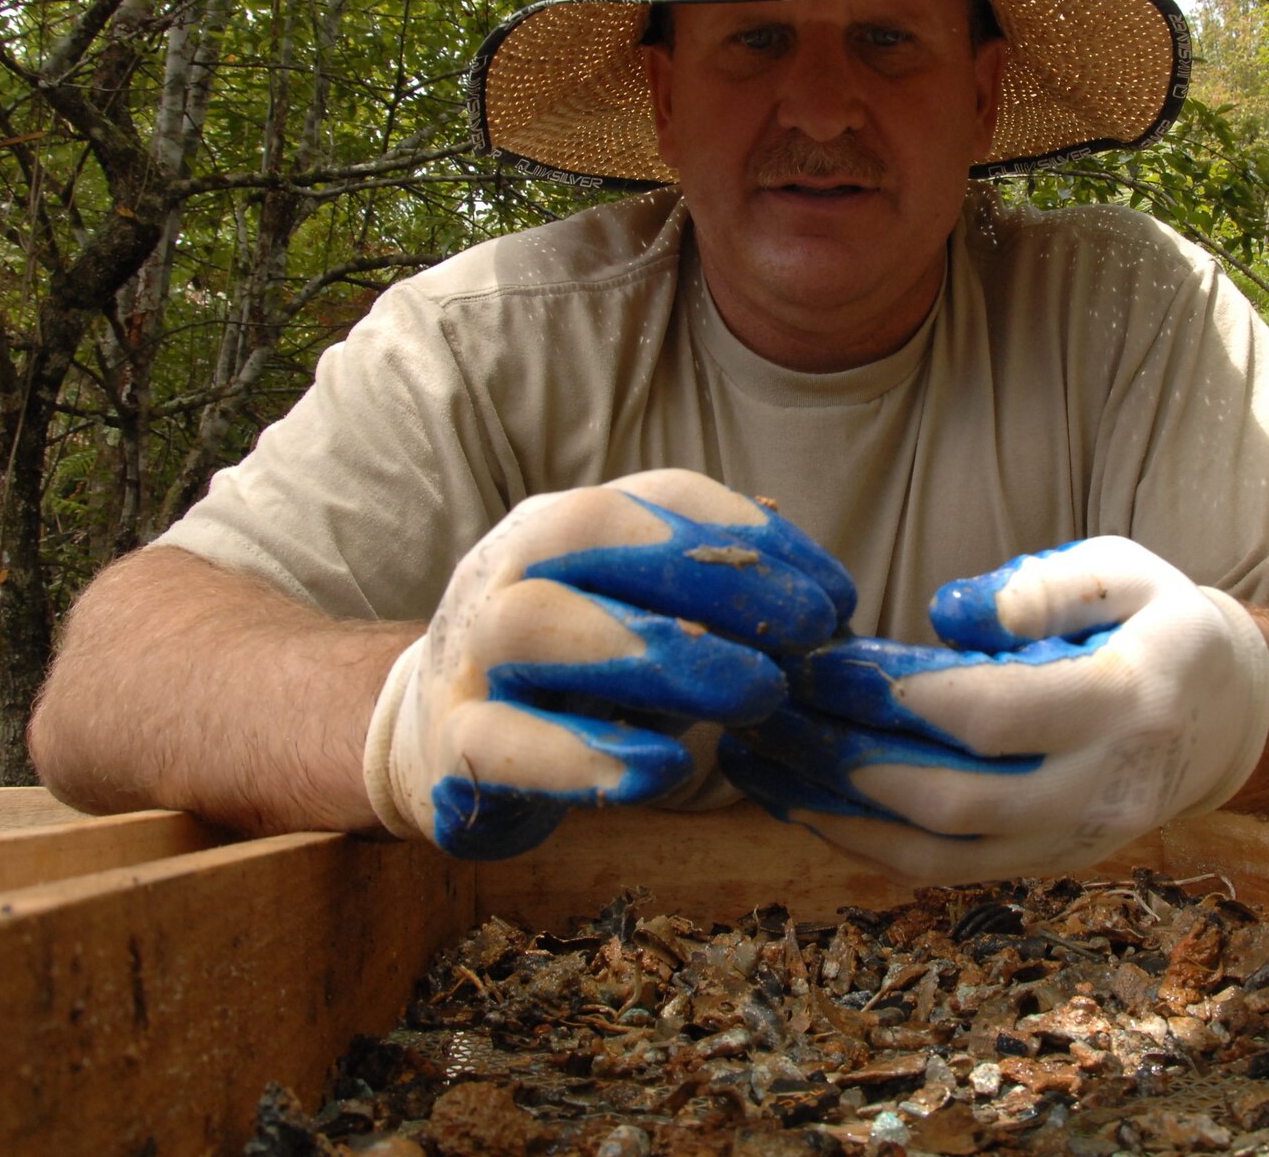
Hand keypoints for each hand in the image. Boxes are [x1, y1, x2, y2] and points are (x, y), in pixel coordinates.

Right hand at [366, 469, 853, 859]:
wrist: (431, 740)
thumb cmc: (575, 675)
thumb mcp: (645, 622)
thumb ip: (715, 604)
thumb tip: (828, 600)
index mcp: (563, 527)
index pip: (661, 496)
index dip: (753, 535)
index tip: (837, 593)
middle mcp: (507, 570)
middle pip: (595, 532)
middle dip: (715, 573)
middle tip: (811, 633)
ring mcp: (467, 654)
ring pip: (536, 623)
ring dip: (655, 651)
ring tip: (756, 692)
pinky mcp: (451, 747)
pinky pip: (504, 744)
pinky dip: (585, 755)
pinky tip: (662, 772)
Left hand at [719, 537, 1268, 881]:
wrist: (1232, 718)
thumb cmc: (1162, 623)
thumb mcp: (1126, 571)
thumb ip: (1044, 586)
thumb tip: (949, 614)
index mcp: (1125, 701)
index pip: (997, 715)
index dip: (902, 699)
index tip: (824, 666)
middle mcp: (1101, 788)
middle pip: (954, 801)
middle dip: (845, 762)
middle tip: (770, 716)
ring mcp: (1074, 839)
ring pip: (940, 854)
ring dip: (839, 817)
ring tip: (762, 768)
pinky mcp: (1046, 863)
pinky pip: (946, 872)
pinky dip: (868, 846)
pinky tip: (806, 803)